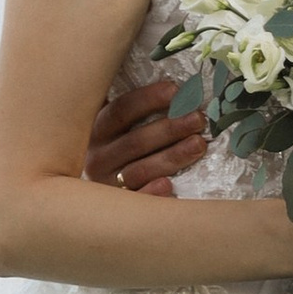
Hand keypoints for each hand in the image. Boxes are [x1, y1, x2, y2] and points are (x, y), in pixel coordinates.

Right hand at [84, 73, 207, 194]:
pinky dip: (151, 193)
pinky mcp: (118, 208)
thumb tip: (171, 85)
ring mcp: (106, 184)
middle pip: (135, 141)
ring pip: (140, 170)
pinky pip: (136, 201)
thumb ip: (133, 107)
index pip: (121, 110)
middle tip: (198, 118)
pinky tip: (170, 185)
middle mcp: (98, 157)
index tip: (175, 90)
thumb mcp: (116, 126)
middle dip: (169, 128)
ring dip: (172, 156)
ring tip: (199, 144)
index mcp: (96, 130)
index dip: (148, 99)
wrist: (93, 198)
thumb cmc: (117, 148)